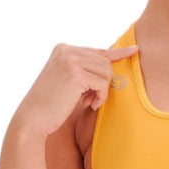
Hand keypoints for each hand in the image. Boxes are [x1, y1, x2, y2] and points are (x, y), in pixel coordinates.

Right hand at [14, 43, 138, 137]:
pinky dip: (101, 97)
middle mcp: (67, 50)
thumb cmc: (51, 106)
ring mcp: (71, 60)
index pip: (98, 50)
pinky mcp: (76, 74)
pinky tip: (89, 105)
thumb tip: (111, 64)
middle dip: (103, 83)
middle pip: (106, 62)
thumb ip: (86, 71)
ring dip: (102, 91)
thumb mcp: (69, 82)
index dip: (118, 53)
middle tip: (90, 99)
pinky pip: (103, 83)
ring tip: (88, 102)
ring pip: (107, 71)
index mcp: (64, 49)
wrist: (33, 118)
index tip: (135, 50)